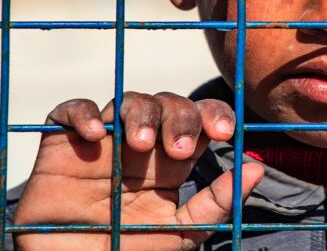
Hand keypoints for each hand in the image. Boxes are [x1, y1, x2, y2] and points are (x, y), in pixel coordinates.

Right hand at [13, 92, 263, 250]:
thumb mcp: (180, 233)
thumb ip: (217, 202)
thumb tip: (257, 167)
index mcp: (171, 161)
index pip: (200, 119)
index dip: (214, 115)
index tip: (225, 133)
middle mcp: (141, 145)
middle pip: (168, 104)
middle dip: (181, 118)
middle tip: (181, 149)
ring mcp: (103, 142)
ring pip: (128, 101)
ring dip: (141, 114)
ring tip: (142, 143)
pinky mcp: (62, 146)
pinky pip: (67, 113)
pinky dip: (82, 114)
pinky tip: (96, 134)